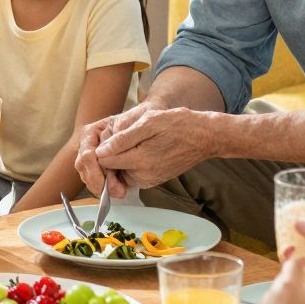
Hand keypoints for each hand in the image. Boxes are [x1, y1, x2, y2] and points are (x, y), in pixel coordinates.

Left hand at [81, 105, 227, 192]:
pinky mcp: (154, 180)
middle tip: (128, 135)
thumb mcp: (149, 122)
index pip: (103, 162)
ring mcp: (149, 180)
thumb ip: (123, 139)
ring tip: (140, 139)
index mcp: (140, 161)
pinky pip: (134, 173)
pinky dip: (134, 162)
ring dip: (124, 157)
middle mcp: (143, 176)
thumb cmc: (178, 125)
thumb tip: (100, 152)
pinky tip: (145, 147)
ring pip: (122, 170)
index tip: (112, 136)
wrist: (204, 137)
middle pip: (112, 168)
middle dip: (113, 153)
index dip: (102, 148)